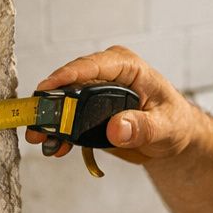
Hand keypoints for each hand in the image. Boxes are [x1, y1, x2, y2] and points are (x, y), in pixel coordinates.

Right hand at [24, 46, 195, 162]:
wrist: (173, 137)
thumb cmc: (175, 122)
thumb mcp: (166, 126)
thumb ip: (143, 127)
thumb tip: (117, 128)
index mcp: (127, 67)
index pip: (93, 65)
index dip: (69, 74)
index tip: (49, 86)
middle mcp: (106, 74)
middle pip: (71, 83)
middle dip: (52, 102)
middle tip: (38, 122)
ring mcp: (95, 92)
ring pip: (64, 102)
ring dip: (50, 121)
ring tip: (39, 138)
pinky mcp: (89, 111)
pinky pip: (69, 121)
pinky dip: (60, 134)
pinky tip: (56, 148)